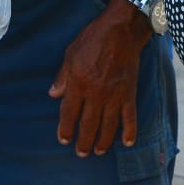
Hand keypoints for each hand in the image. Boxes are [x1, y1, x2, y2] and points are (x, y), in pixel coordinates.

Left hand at [50, 0, 151, 156]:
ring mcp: (114, 95)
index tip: (63, 139)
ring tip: (98, 151)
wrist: (120, 30)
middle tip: (81, 153)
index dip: (65, 128)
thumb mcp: (70, 54)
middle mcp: (96, 93)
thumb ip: (62, 77)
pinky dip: (129, 131)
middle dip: (83, 141)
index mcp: (79, 83)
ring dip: (103, 141)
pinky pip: (130, 117)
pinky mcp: (129, 93)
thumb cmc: (92, 39)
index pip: (69, 112)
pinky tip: (127, 142)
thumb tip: (53, 95)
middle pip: (88, 124)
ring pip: (108, 125)